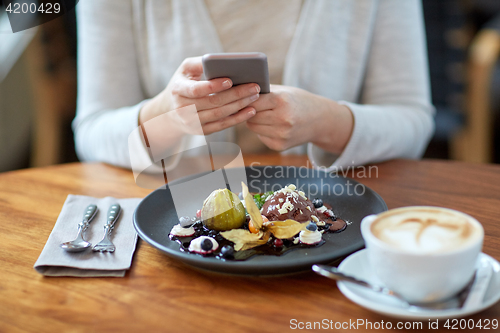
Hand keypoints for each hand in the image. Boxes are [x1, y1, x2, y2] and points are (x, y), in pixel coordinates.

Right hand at [140, 57, 259, 136]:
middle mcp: (183, 109)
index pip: (196, 90)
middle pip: (213, 103)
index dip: (214, 86)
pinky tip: (251, 111)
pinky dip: (238, 119)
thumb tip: (221, 59)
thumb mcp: (185, 70)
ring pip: (220, 115)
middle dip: (236, 94)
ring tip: (255, 96)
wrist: (170, 111)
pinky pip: (222, 126)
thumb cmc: (183, 83)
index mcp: (178, 90)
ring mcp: (192, 122)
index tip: (230, 80)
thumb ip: (200, 63)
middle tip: (254, 87)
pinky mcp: (201, 131)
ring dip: (240, 106)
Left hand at [246, 85, 353, 153]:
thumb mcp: (284, 90)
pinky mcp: (280, 146)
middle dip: (249, 110)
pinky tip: (272, 125)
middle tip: (252, 105)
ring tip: (263, 114)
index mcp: (282, 101)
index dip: (246, 98)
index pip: (252, 100)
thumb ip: (263, 90)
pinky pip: (260, 136)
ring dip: (253, 120)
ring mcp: (282, 135)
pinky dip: (262, 131)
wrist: (320, 120)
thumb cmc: (297, 101)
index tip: (241, 96)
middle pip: (251, 115)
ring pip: (253, 127)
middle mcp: (282, 119)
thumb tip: (237, 89)